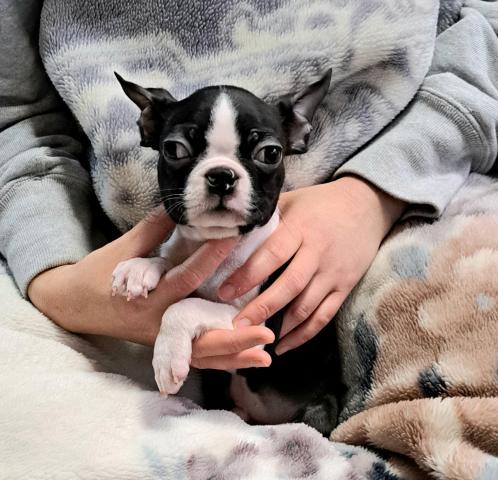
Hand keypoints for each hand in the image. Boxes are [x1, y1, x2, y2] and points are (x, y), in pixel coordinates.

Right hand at [28, 207, 273, 367]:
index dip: (211, 258)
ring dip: (233, 356)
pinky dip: (220, 360)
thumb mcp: (122, 248)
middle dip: (234, 336)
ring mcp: (162, 339)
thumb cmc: (97, 274)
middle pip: (199, 334)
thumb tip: (180, 205)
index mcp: (147, 296)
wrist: (73, 305)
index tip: (236, 239)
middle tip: (266, 333)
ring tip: (265, 357)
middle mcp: (158, 323)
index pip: (186, 278)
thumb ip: (153, 229)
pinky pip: (195, 358)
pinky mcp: (164, 345)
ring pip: (201, 354)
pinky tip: (246, 361)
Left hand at [218, 176, 405, 353]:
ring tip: (256, 337)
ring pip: (307, 305)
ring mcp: (334, 272)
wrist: (368, 204)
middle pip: (289, 285)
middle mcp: (318, 252)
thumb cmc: (321, 202)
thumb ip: (267, 218)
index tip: (224, 292)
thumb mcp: (293, 200)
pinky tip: (284, 344)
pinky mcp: (345, 286)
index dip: (248, 274)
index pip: (272, 254)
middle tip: (237, 325)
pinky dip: (304, 334)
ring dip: (281, 325)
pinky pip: (324, 315)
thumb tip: (230, 231)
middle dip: (262, 307)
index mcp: (301, 228)